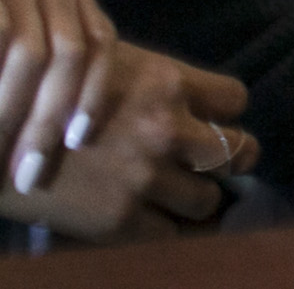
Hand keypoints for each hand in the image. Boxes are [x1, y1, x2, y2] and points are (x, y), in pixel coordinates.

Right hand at [0, 0, 255, 240]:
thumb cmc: (46, 93)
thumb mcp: (109, 65)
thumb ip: (157, 84)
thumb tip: (193, 102)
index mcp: (168, 83)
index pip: (236, 99)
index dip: (224, 112)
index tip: (211, 120)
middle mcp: (167, 130)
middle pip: (240, 153)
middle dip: (230, 158)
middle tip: (212, 164)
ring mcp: (147, 178)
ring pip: (210, 199)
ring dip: (198, 196)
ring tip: (179, 194)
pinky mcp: (122, 222)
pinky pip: (173, 235)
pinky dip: (167, 230)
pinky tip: (155, 221)